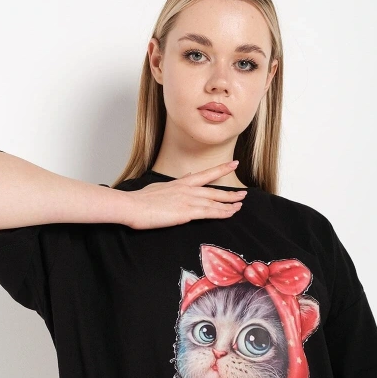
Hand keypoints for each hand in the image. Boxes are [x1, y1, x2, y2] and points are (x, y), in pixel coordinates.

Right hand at [125, 160, 246, 229]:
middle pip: (214, 190)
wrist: (133, 206)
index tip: (233, 163)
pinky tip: (230, 213)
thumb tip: (185, 178)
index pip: (205, 174)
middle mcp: (187, 189)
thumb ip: (174, 184)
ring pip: (215, 201)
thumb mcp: (160, 187)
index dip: (221, 169)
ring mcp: (188, 200)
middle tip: (243, 194)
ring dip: (229, 204)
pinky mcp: (187, 212)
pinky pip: (209, 212)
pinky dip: (222, 213)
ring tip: (240, 205)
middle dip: (230, 192)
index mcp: (180, 182)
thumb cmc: (141, 200)